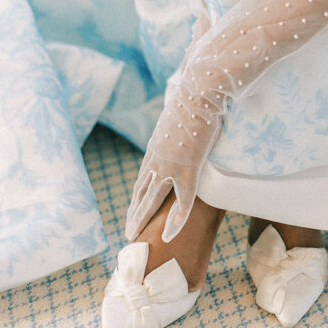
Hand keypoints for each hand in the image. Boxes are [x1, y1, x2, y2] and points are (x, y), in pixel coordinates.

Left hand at [125, 76, 224, 242]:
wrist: (199, 91)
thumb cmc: (196, 95)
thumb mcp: (183, 112)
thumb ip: (182, 121)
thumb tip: (191, 114)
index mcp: (156, 146)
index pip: (143, 176)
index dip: (137, 195)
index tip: (133, 208)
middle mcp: (157, 158)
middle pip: (141, 191)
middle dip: (133, 212)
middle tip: (128, 231)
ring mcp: (170, 165)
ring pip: (152, 200)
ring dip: (141, 219)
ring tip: (133, 237)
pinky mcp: (188, 168)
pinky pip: (182, 202)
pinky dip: (175, 221)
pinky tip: (169, 236)